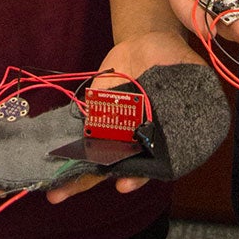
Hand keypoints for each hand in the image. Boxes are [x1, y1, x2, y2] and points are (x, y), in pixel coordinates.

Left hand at [46, 28, 210, 204]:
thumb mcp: (187, 69)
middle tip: (66, 194)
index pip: (150, 165)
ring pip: (93, 159)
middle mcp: (135, 141)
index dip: (137, 175)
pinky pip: (81, 133)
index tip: (124, 183)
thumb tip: (186, 97)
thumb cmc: (173, 61)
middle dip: (90, 181)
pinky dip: (67, 145)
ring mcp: (113, 130)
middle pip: (114, 169)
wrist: (147, 43)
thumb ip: (187, 85)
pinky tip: (50, 158)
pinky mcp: (95, 114)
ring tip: (53, 193)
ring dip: (72, 175)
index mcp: (161, 138)